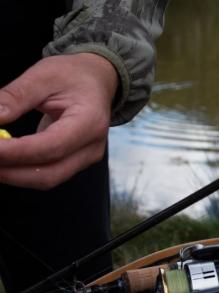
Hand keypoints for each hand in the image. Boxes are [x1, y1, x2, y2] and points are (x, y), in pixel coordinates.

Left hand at [0, 53, 117, 189]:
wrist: (98, 83)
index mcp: (90, 122)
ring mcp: (86, 158)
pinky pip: (48, 174)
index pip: (52, 146)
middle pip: (50, 173)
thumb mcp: (44, 75)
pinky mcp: (77, 162)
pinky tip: (5, 160)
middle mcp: (92, 147)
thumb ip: (17, 96)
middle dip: (11, 172)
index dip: (17, 152)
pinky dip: (23, 171)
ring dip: (14, 175)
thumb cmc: (74, 75)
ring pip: (48, 178)